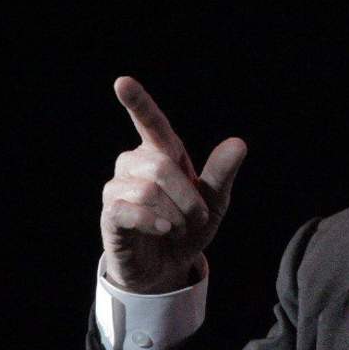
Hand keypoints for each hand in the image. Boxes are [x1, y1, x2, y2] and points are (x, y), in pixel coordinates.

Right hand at [100, 76, 246, 293]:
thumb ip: (221, 173)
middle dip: (187, 197)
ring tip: (176, 228)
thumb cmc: (188, 226)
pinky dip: (154, 223)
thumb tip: (238, 143)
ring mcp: (117, 188)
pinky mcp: (110, 214)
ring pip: (148, 189)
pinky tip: (163, 231)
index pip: (150, 123)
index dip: (137, 102)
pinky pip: (129, 210)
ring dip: (175, 215)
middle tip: (196, 218)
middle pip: (161, 165)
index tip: (123, 82)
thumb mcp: (214, 202)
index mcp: (162, 153)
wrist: (167, 266)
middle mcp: (134, 164)